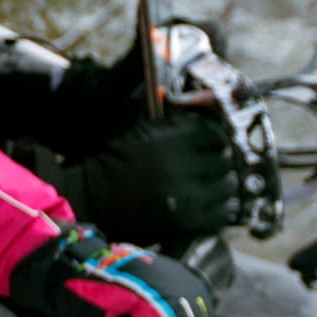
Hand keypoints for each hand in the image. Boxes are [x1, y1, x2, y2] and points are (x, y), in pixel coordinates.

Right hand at [55, 115, 243, 252]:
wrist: (92, 200)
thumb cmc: (112, 163)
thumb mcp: (134, 131)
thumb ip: (162, 118)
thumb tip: (177, 95)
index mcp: (168, 140)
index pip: (213, 134)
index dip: (215, 139)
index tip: (212, 145)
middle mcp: (179, 166)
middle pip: (222, 161)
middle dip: (217, 163)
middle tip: (209, 167)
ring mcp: (185, 196)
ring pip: (225, 187)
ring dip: (219, 186)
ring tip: (207, 188)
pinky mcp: (186, 221)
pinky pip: (219, 212)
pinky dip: (216, 208)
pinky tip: (204, 205)